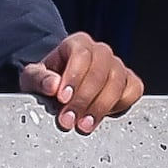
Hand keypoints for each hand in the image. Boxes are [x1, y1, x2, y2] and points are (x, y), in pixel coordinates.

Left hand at [20, 31, 143, 133]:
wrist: (61, 88)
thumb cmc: (47, 80)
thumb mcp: (33, 78)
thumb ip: (39, 79)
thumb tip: (53, 85)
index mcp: (77, 43)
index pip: (81, 54)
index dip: (74, 77)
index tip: (63, 98)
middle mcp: (100, 51)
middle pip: (100, 71)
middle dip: (84, 99)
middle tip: (69, 119)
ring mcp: (117, 66)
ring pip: (117, 82)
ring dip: (100, 107)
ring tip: (83, 125)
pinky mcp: (129, 82)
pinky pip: (133, 90)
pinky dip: (121, 104)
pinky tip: (101, 116)